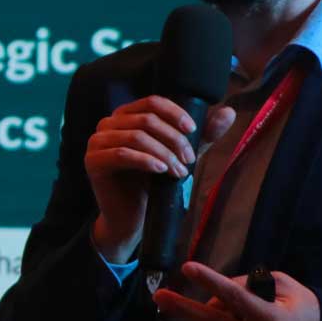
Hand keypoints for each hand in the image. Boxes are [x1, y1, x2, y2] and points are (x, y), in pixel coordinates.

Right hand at [83, 97, 235, 257]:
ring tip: (179, 171)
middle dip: (173, 139)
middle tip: (189, 160)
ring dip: (163, 153)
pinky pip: (121, 154)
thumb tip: (229, 112)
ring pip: (135, 136)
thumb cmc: (153, 184)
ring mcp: (96, 142)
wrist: (132, 218)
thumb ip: (202, 136)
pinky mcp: (92, 162)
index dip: (174, 113)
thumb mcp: (180, 155)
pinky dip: (146, 161)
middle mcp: (108, 124)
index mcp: (127, 116)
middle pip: (146, 119)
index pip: (152, 102)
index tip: (193, 131)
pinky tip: (161, 171)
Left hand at [151, 262, 320, 320]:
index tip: (189, 268)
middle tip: (159, 296)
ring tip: (249, 318)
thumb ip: (256, 284)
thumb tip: (222, 289)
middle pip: (212, 320)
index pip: (237, 298)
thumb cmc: (301, 316)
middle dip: (183, 307)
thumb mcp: (290, 291)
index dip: (211, 281)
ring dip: (223, 315)